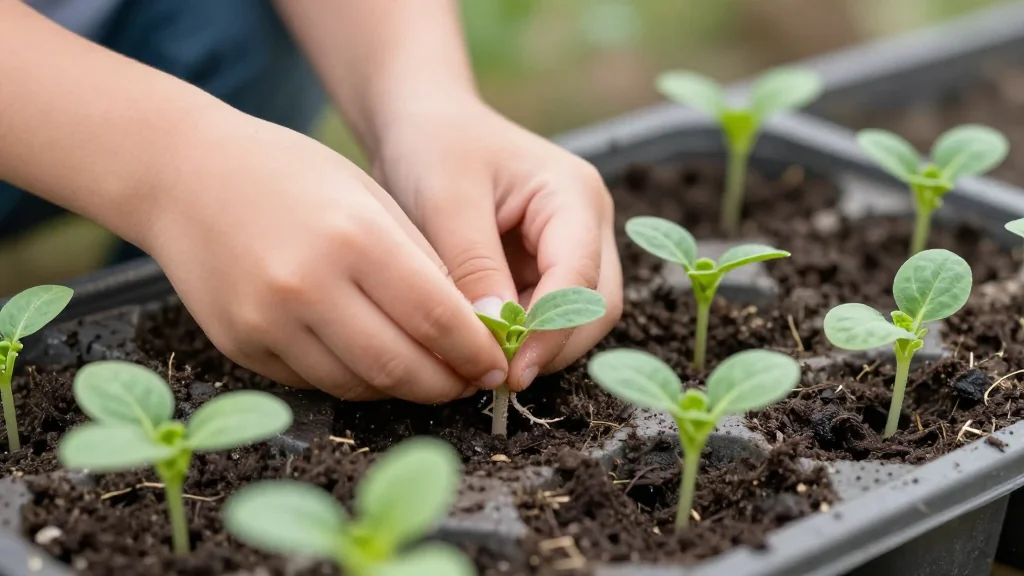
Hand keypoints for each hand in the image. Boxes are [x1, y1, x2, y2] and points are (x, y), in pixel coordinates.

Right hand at [139, 112, 509, 402]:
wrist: (183, 176)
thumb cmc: (290, 174)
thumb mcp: (369, 195)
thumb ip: (420, 261)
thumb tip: (468, 327)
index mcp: (353, 237)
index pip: (437, 318)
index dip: (476, 352)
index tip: (496, 363)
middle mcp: (307, 286)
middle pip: (401, 367)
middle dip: (448, 384)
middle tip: (470, 382)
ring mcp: (267, 322)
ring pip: (359, 385)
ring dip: (404, 389)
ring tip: (429, 375)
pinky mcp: (239, 347)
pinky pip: (316, 383)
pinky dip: (356, 381)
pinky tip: (374, 363)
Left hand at [373, 97, 622, 390]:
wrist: (422, 122)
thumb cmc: (434, 146)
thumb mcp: (447, 200)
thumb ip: (474, 267)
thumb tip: (494, 338)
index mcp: (574, 195)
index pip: (580, 278)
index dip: (550, 331)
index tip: (508, 369)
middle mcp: (587, 223)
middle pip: (596, 308)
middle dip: (551, 347)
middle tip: (494, 376)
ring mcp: (572, 246)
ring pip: (579, 319)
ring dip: (537, 347)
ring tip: (483, 362)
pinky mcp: (547, 266)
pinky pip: (548, 316)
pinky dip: (522, 339)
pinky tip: (482, 346)